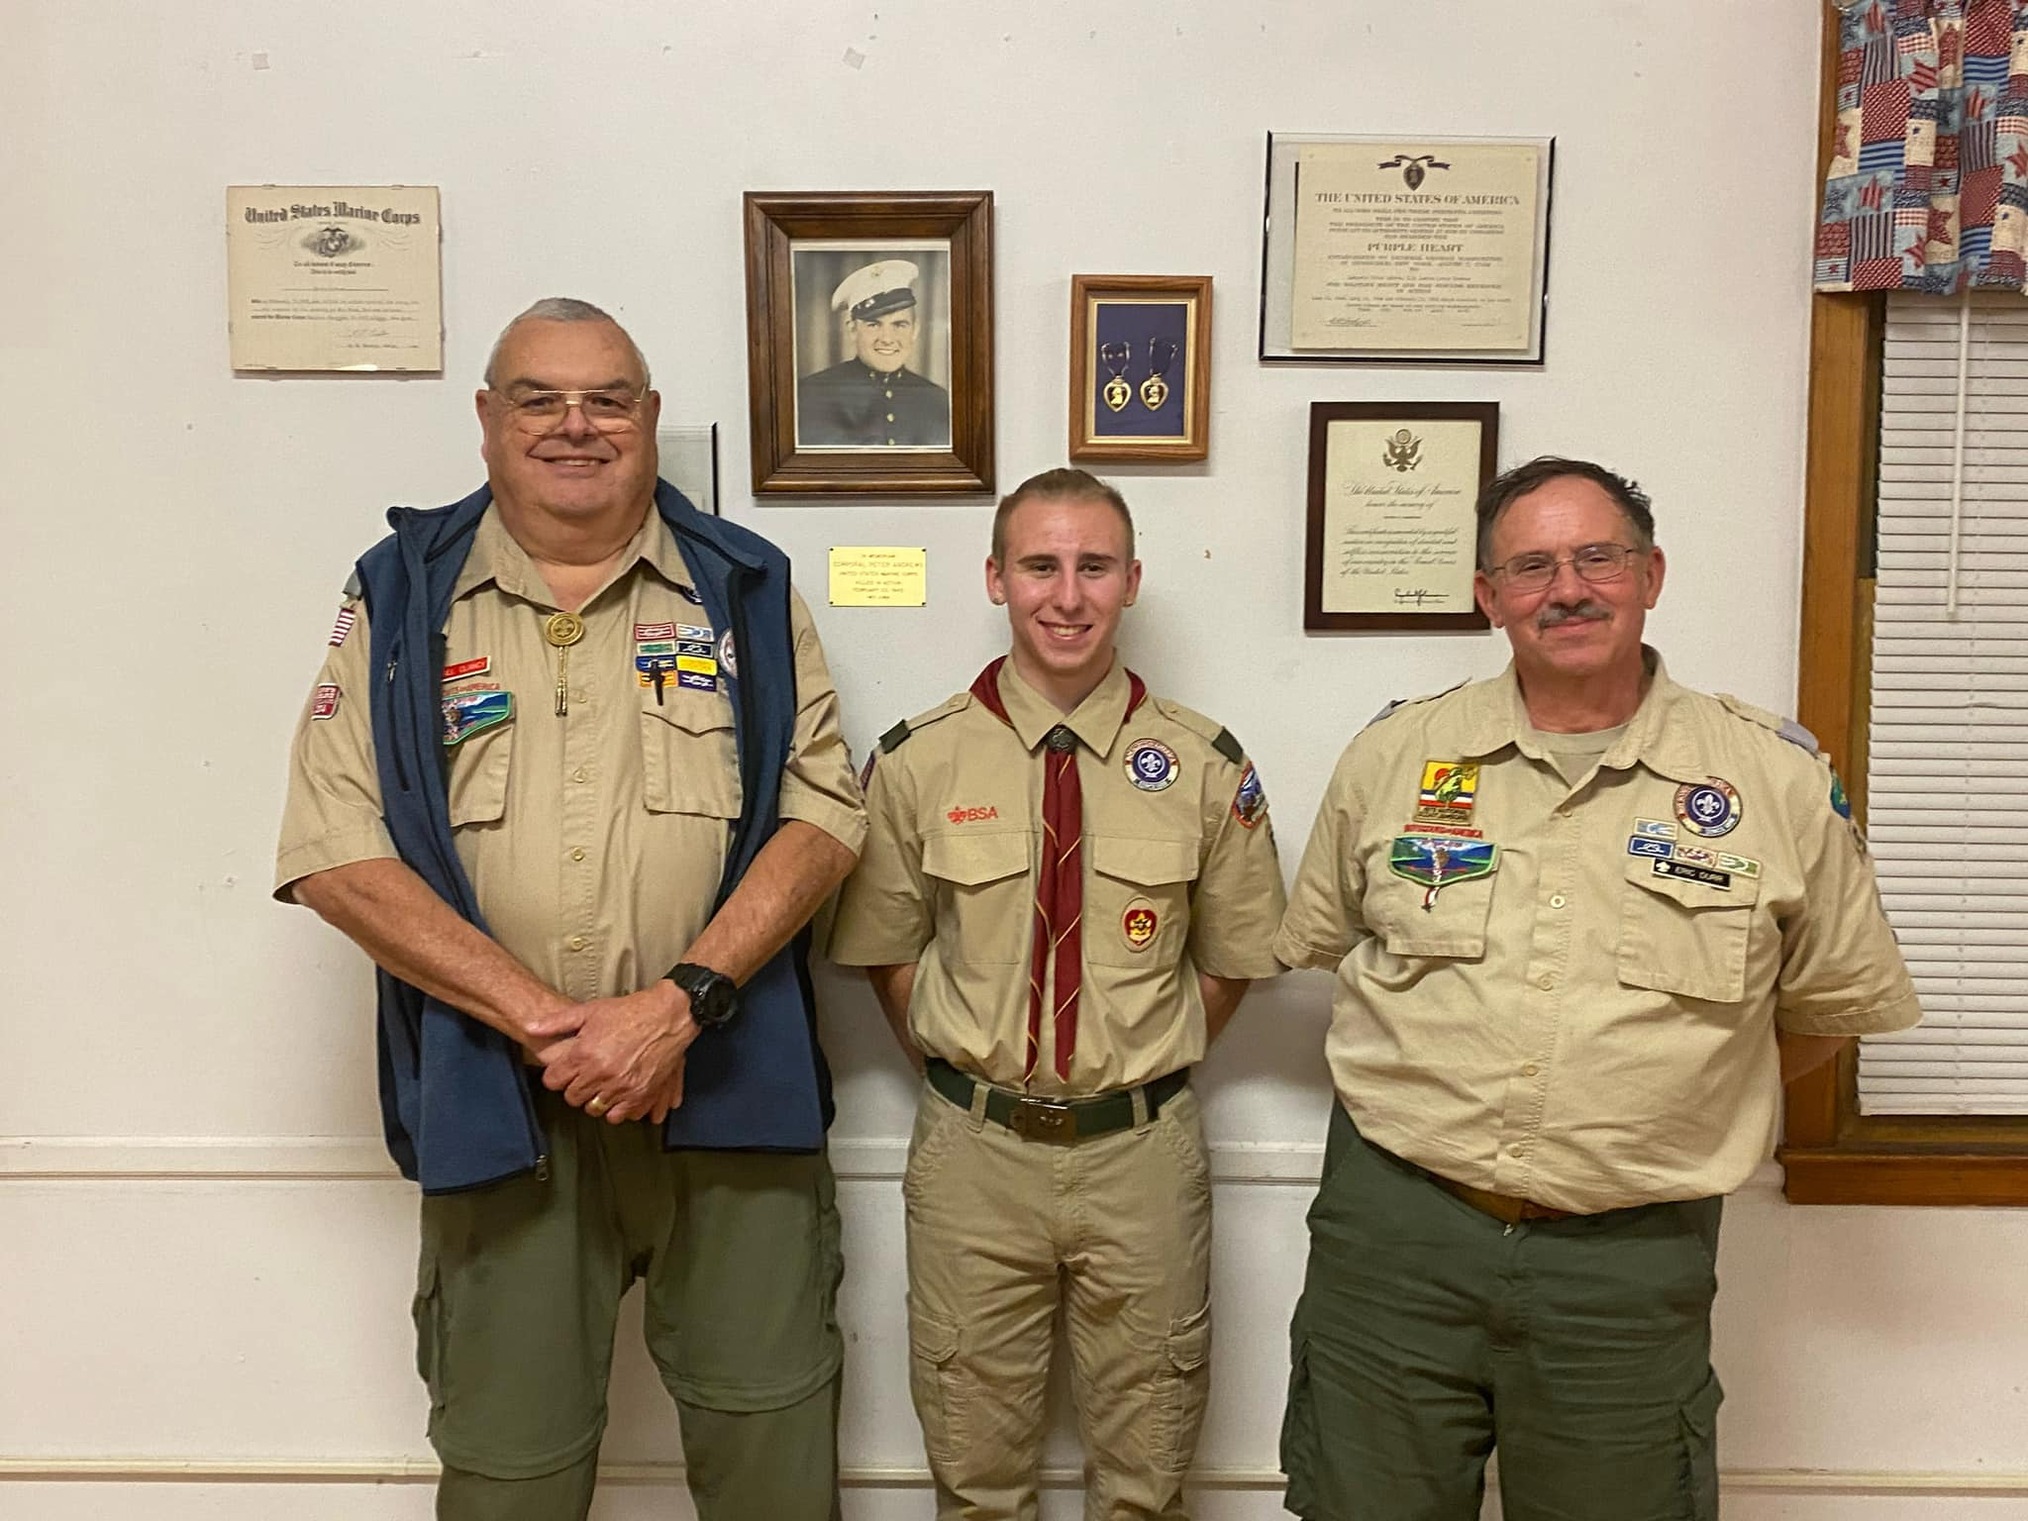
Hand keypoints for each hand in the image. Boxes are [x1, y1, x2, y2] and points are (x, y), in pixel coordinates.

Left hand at [535, 982, 698, 1123]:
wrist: (667, 1016)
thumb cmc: (629, 1012)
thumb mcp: (589, 1011)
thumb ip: (557, 1022)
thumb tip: (530, 1027)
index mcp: (584, 1054)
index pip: (553, 1082)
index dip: (557, 1076)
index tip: (565, 1071)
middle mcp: (600, 1074)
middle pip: (572, 1098)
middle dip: (575, 1088)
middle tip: (585, 1076)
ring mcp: (621, 1087)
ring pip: (594, 1109)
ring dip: (595, 1099)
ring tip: (602, 1085)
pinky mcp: (640, 1094)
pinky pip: (619, 1115)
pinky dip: (617, 1108)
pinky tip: (619, 1094)